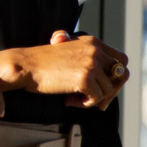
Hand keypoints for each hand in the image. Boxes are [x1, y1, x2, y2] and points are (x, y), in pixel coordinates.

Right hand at [0, 31, 129, 108]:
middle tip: (99, 102)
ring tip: (73, 98)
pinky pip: (96, 99)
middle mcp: (95, 51)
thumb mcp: (70, 52)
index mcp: (93, 42)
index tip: (105, 87)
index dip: (116, 76)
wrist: (25, 66)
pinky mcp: (85, 78)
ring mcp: (91, 64)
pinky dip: (84, 104)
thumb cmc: (43, 63)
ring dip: (93, 99)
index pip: (121, 59)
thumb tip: (110, 82)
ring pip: (108, 90)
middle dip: (113, 90)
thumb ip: (90, 60)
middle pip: (121, 75)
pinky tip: (69, 100)